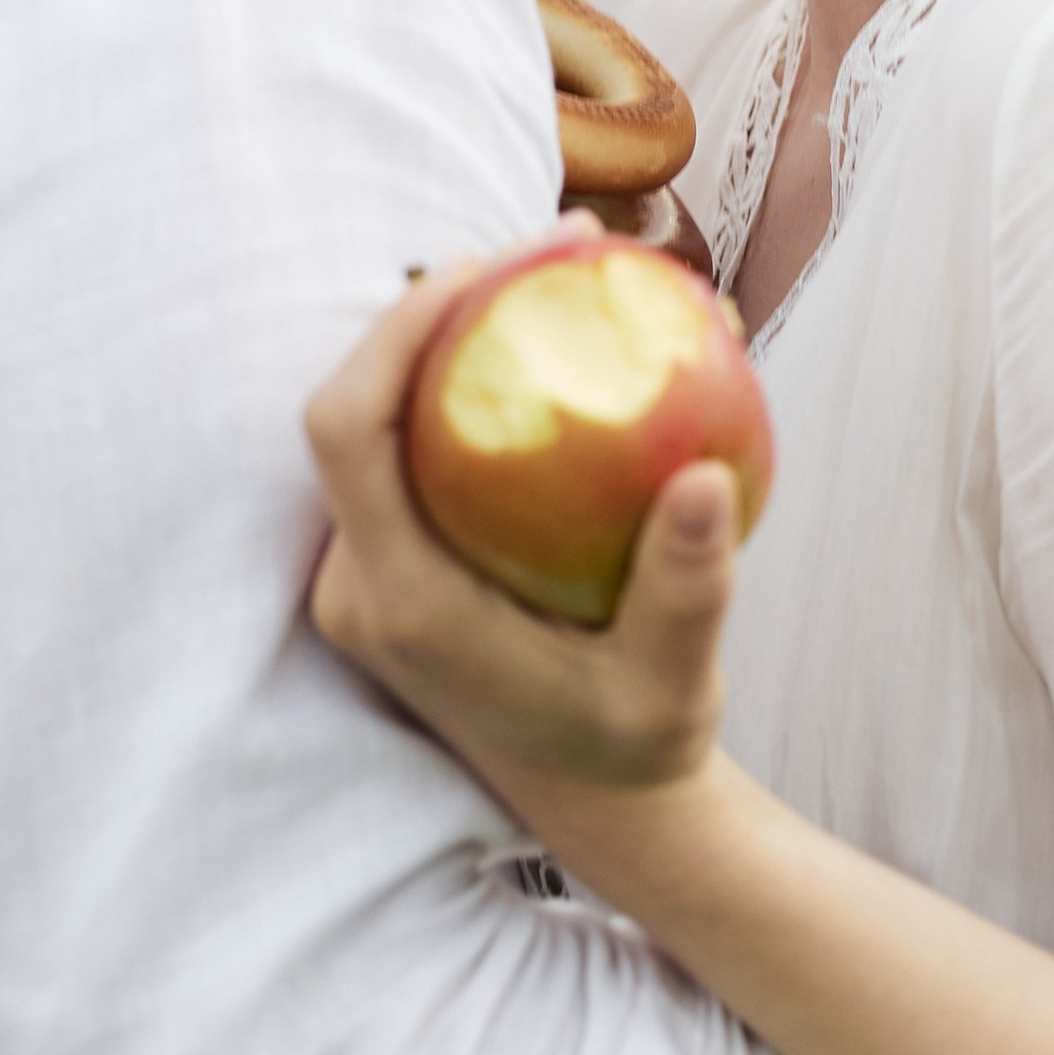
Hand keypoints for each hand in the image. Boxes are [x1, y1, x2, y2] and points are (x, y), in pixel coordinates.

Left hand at [304, 265, 740, 810]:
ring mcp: (368, 576)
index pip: (346, 432)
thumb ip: (690, 588)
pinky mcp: (396, 565)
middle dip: (444, 304)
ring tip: (565, 272)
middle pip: (360, 404)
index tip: (490, 267)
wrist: (601, 807)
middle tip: (564, 246)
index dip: (395, 331)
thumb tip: (707, 477)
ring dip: (460, 335)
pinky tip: (557, 338)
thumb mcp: (677, 682)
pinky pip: (417, 447)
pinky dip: (475, 383)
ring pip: (386, 416)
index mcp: (400, 605)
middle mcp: (361, 585)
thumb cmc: (637, 749)